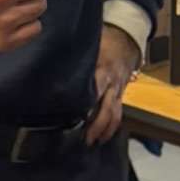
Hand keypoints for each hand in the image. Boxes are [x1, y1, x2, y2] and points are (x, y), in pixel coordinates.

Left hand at [86, 25, 140, 144]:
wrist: (127, 38)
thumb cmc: (104, 41)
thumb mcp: (91, 44)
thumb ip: (76, 55)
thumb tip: (52, 62)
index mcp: (103, 69)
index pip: (96, 89)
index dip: (88, 103)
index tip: (77, 117)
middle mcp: (112, 82)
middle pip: (107, 108)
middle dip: (98, 124)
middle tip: (87, 138)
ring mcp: (118, 90)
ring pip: (116, 113)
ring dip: (106, 129)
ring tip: (94, 141)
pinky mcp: (121, 94)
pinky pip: (119, 112)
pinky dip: (112, 126)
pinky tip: (103, 135)